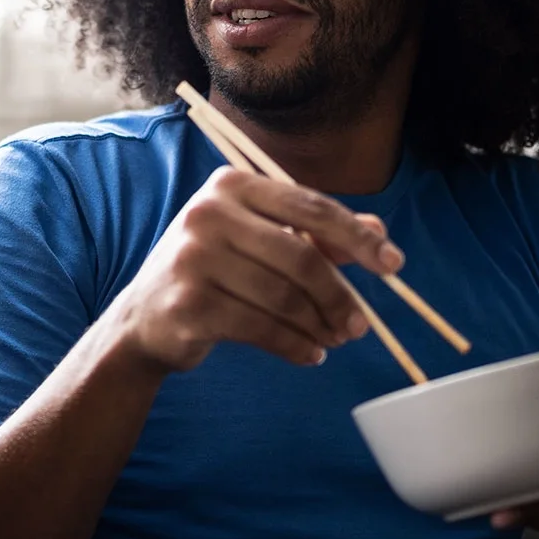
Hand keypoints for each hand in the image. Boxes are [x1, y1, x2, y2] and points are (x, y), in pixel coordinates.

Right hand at [98, 167, 405, 374]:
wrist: (144, 318)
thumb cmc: (213, 272)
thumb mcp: (260, 240)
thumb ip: (316, 233)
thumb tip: (378, 232)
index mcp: (231, 184)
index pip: (311, 206)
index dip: (358, 236)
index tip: (394, 264)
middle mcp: (208, 213)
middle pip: (301, 256)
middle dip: (340, 295)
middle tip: (362, 326)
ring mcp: (193, 258)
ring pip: (284, 297)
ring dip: (320, 325)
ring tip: (334, 341)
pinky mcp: (188, 304)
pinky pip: (262, 328)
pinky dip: (295, 345)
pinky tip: (310, 354)